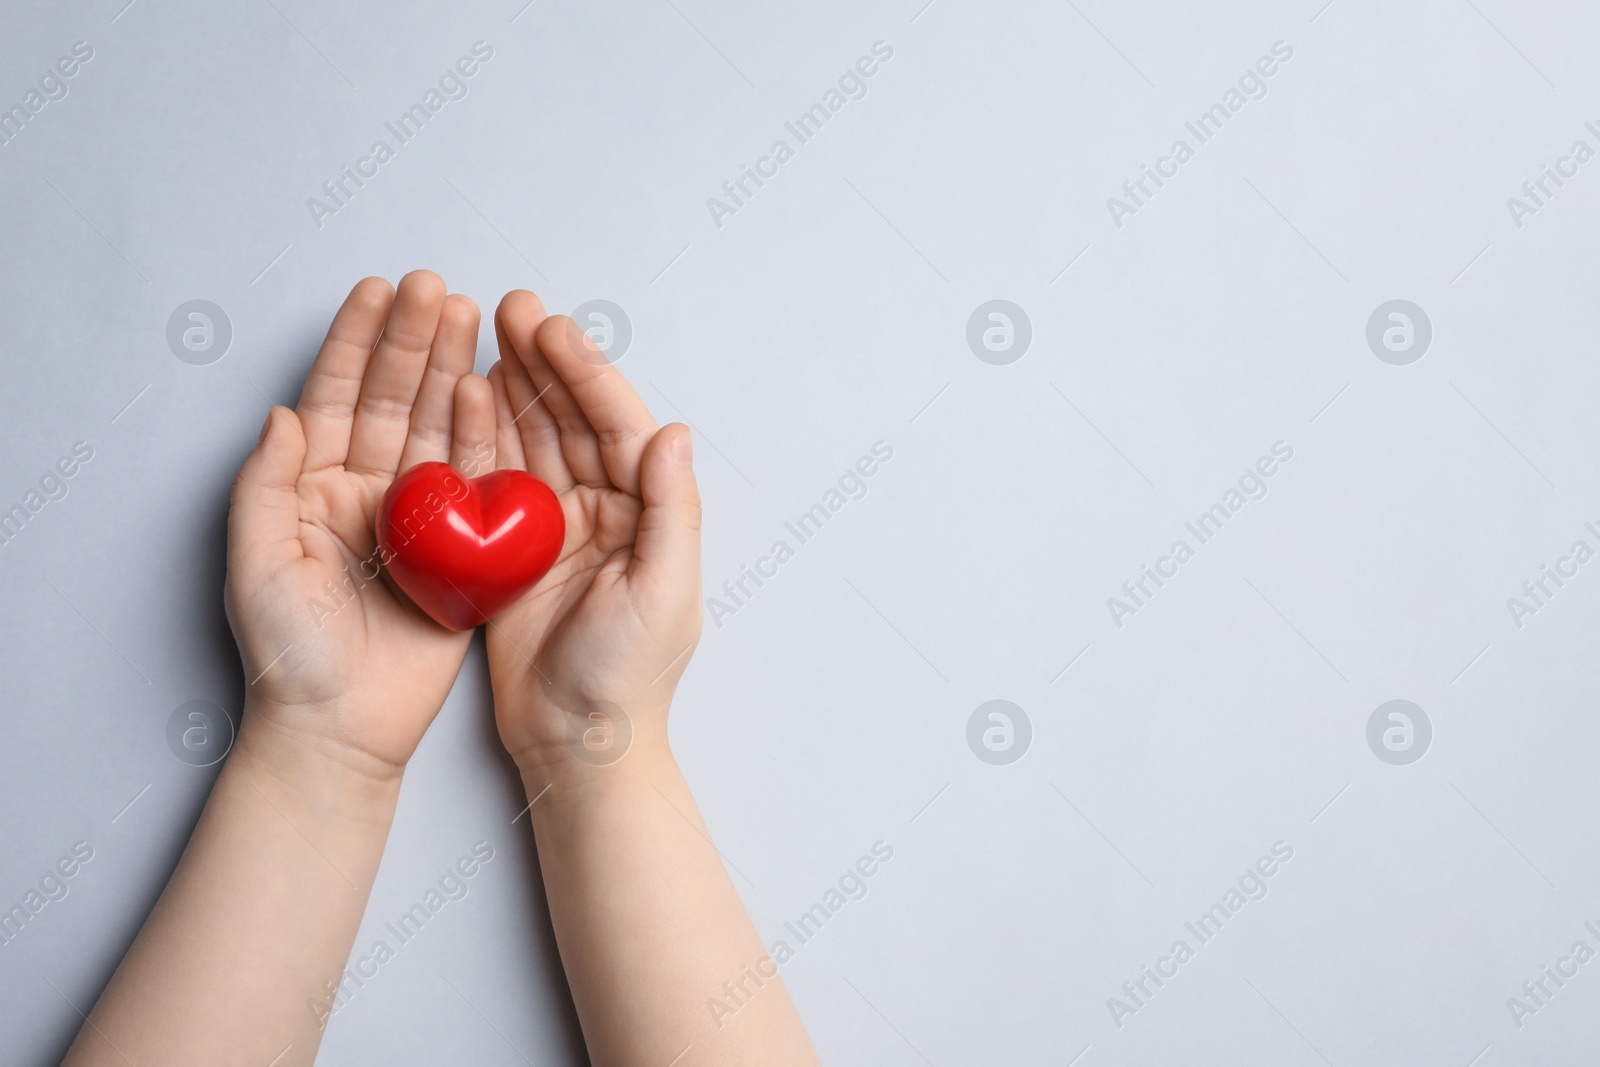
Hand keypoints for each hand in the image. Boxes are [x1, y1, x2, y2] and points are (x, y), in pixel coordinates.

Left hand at [226, 271, 496, 775]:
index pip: (337, 397)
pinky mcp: (463, 550)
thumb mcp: (257, 562)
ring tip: (473, 317)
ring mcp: (420, 518)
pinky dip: (486, 436)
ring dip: (453, 371)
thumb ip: (266, 485)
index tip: (380, 290)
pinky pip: (478, 482)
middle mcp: (369, 491)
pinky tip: (490, 391)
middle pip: (395, 400)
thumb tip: (282, 413)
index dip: (357, 342)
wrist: (341, 728)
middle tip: (438, 288)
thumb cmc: (289, 654)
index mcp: (315, 487)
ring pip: (439, 428)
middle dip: (414, 340)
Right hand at [481, 290, 701, 773]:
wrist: (576, 742)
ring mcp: (552, 526)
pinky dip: (478, 437)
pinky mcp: (509, 549)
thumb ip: (671, 511)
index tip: (553, 328)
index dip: (587, 374)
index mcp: (646, 513)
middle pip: (572, 419)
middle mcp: (602, 510)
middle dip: (543, 363)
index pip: (618, 426)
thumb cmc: (629, 676)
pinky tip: (461, 395)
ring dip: (509, 386)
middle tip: (509, 308)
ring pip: (531, 438)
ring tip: (481, 333)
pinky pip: (493, 480)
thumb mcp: (663, 592)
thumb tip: (674, 433)